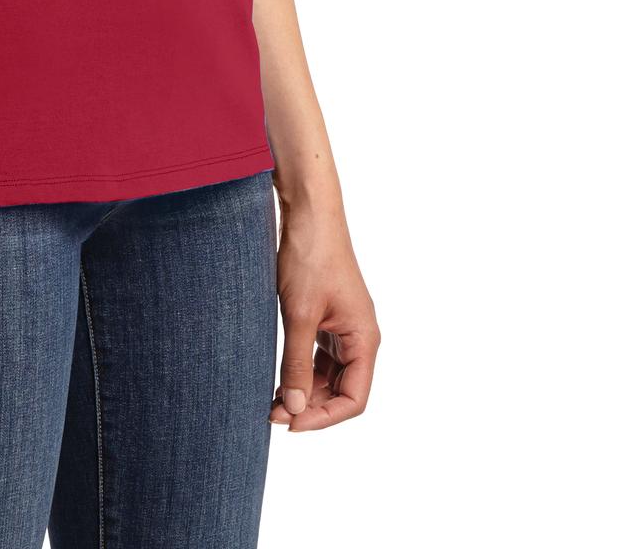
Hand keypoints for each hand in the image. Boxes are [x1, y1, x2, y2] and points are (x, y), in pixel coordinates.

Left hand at [269, 193, 379, 431]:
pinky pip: (318, 356)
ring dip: (304, 391)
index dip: (324, 418)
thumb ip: (297, 364)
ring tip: (271, 401)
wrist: (308, 210)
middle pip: (342, 390)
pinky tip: (278, 377)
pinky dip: (301, 370)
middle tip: (271, 414)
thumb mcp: (299, 314)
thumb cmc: (310, 256)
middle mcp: (358, 336)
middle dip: (310, 407)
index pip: (354, 399)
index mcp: (364, 338)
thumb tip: (293, 410)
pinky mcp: (326, 316)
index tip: (290, 424)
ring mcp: (342, 326)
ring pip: (329, 376)